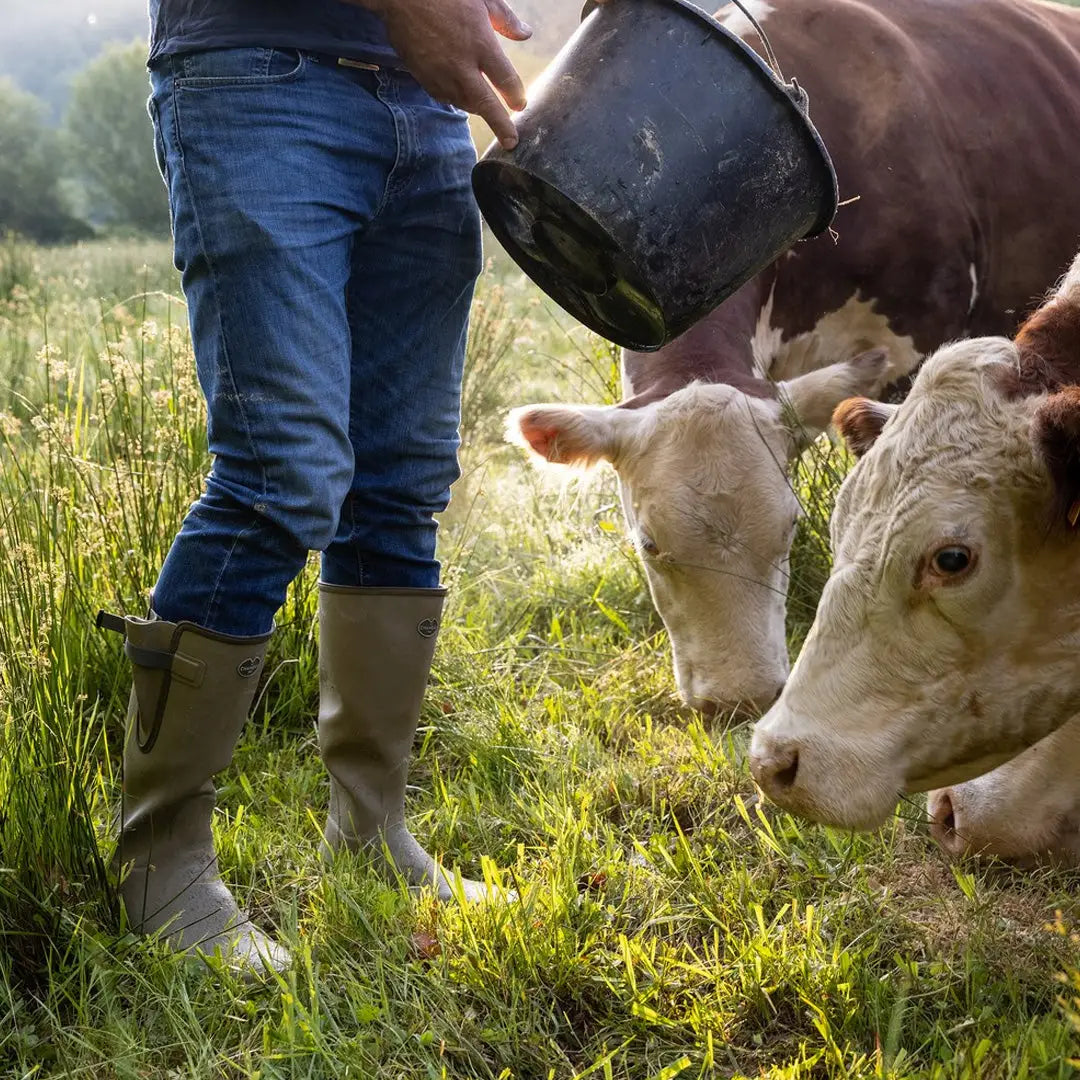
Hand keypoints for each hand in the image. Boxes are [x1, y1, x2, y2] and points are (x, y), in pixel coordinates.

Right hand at [363, 0, 532, 149]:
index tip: (520, 104)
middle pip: (486, 105)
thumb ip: (505, 18)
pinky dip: (457, 101)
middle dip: (501, 125)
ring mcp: (441, 75)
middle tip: (511, 141)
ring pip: (465, 104)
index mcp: (480, 44)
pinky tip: (462, 97)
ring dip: (479, 110)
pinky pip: (445, 98)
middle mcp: (462, 66)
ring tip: (487, 111)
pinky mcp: (424, 78)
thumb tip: (525, 34)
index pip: (506, 80)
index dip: (516, 96)